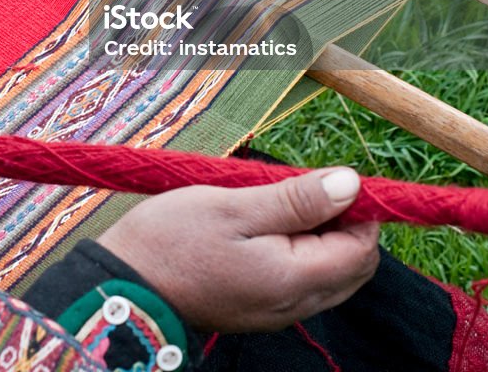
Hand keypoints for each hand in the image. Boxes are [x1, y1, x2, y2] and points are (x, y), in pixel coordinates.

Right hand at [98, 167, 379, 332]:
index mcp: (294, 278)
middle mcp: (295, 304)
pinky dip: (302, 252)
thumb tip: (352, 183)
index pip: (362, 250)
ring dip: (323, 237)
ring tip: (282, 201)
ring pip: (331, 275)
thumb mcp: (235, 205)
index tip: (329, 177)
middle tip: (306, 186)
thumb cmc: (174, 239)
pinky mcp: (259, 309)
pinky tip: (268, 224)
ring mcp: (277, 311)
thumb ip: (298, 199)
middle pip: (354, 267)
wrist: (125, 285)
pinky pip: (303, 282)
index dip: (359, 210)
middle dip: (346, 224)